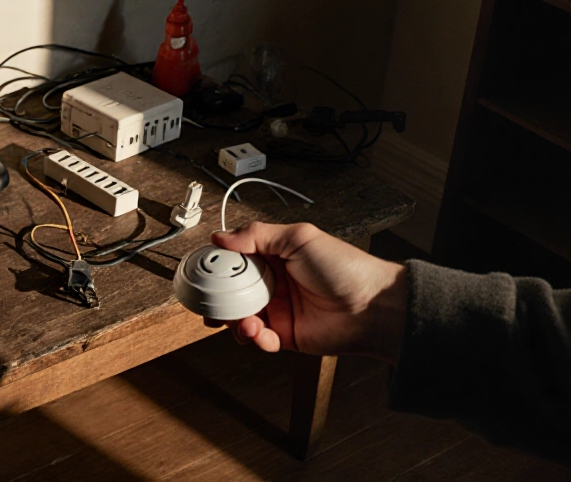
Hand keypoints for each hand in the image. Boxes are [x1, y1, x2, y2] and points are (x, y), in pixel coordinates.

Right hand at [208, 222, 407, 361]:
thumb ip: (257, 235)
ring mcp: (278, 310)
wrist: (374, 307)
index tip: (201, 270)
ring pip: (240, 317)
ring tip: (240, 319)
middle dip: (216, 298)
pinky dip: (253, 337)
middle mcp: (273, 283)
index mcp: (273, 256)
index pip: (234, 259)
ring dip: (233, 320)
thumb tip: (221, 236)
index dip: (216, 265)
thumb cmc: (346, 268)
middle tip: (208, 301)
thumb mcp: (299, 238)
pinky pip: (258, 339)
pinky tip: (258, 331)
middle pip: (231, 291)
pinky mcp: (285, 335)